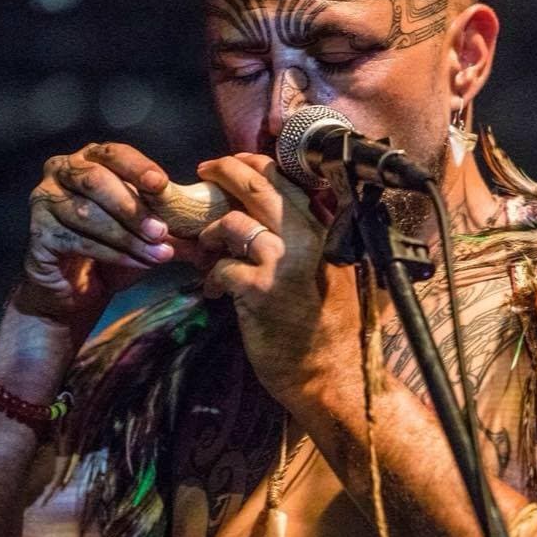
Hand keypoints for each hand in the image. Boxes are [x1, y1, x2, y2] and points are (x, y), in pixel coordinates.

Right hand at [19, 142, 176, 321]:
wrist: (74, 290)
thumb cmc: (114, 251)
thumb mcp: (146, 234)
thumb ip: (170, 224)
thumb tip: (207, 228)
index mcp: (91, 159)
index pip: (114, 153)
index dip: (138, 167)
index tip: (161, 184)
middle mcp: (63, 171)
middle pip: (97, 181)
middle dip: (133, 208)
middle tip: (162, 231)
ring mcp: (45, 199)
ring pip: (89, 213)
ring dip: (129, 237)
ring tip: (159, 255)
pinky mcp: (37, 231)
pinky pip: (77, 240)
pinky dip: (112, 254)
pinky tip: (137, 264)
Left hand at [196, 153, 360, 404]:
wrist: (332, 373)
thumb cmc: (330, 327)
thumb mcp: (330, 272)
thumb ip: (308, 240)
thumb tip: (268, 216)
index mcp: (325, 231)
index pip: (288, 180)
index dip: (255, 164)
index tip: (235, 163)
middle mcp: (308, 239)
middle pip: (260, 186)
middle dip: (225, 171)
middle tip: (204, 171)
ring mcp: (284, 263)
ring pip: (234, 223)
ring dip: (211, 234)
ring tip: (206, 249)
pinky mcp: (260, 291)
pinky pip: (221, 267)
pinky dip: (211, 278)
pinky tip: (215, 293)